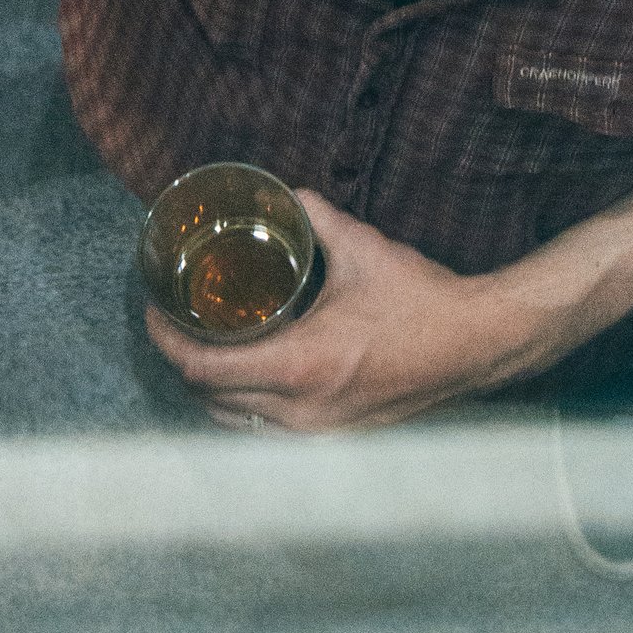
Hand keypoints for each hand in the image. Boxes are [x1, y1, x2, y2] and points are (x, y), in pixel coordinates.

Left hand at [142, 193, 530, 430]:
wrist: (475, 344)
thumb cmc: (422, 300)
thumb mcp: (364, 249)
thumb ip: (318, 217)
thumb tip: (286, 194)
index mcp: (301, 364)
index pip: (204, 368)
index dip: (168, 341)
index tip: (156, 312)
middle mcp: (302, 409)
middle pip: (209, 401)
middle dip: (184, 364)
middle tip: (176, 325)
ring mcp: (318, 432)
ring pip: (235, 423)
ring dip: (212, 391)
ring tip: (207, 351)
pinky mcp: (334, 438)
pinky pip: (267, 432)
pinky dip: (246, 408)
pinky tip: (251, 380)